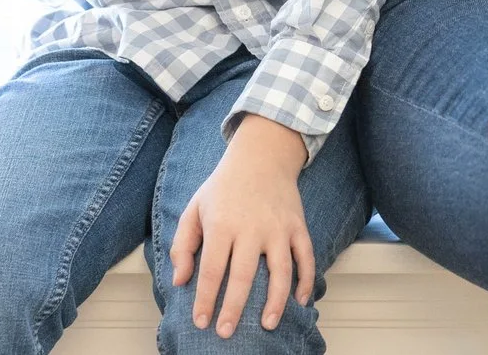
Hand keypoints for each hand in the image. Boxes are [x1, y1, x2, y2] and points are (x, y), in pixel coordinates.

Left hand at [171, 117, 314, 339]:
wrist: (262, 155)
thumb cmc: (223, 187)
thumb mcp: (194, 208)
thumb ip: (182, 245)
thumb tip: (180, 281)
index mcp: (222, 224)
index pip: (212, 269)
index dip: (205, 298)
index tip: (201, 321)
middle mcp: (251, 228)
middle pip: (243, 275)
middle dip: (233, 308)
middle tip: (226, 332)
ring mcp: (278, 228)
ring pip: (280, 270)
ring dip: (275, 301)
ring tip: (267, 325)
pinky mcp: (298, 226)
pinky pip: (306, 257)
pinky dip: (307, 280)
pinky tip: (300, 301)